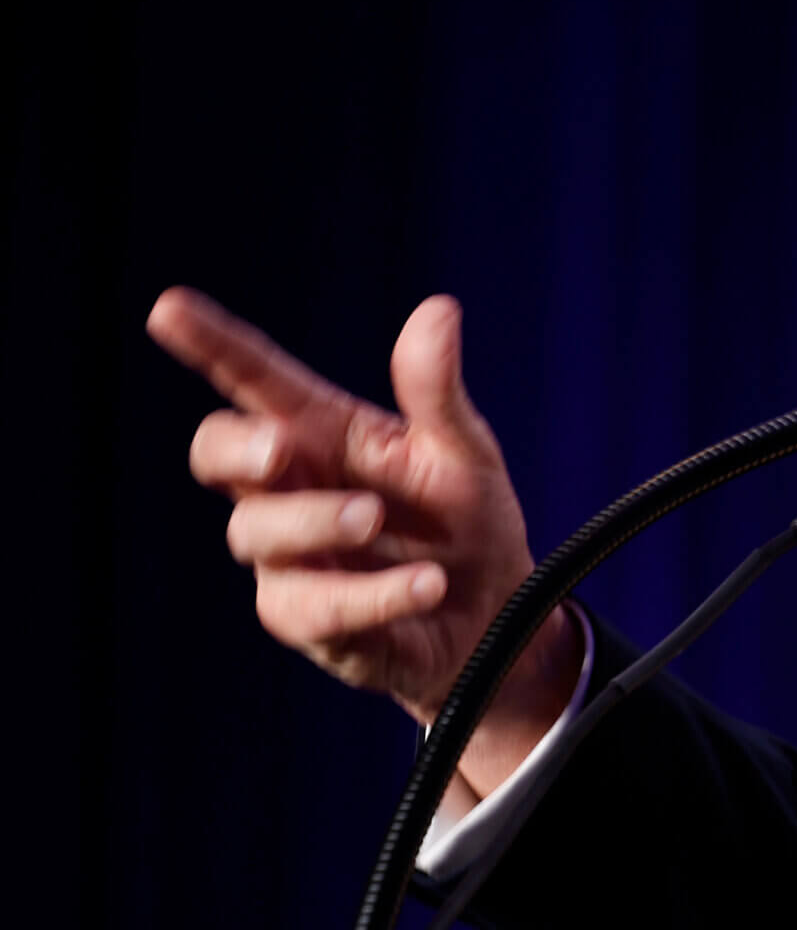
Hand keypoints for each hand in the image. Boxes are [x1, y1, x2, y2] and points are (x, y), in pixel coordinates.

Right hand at [149, 288, 577, 794]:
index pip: (255, 382)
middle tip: (280, 447)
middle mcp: (290, 489)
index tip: (167, 308)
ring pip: (256, 532)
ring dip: (316, 522)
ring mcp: (288, 558)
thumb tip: (438, 309)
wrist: (495, 615)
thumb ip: (437, 392)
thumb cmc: (465, 521)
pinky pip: (318, 608)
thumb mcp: (463, 451)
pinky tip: (427, 586)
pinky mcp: (307, 622)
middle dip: (236, 447)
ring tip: (375, 518)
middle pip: (214, 454)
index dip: (211, 345)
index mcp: (322, 433)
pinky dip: (375, 595)